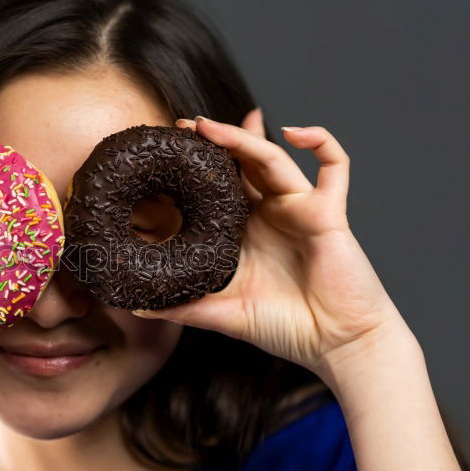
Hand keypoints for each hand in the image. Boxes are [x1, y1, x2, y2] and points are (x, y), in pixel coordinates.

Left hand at [133, 110, 410, 381]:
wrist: (335, 345)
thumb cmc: (285, 327)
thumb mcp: (222, 314)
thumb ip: (182, 307)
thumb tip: (134, 307)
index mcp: (245, 230)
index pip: (218, 186)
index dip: (197, 168)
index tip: (166, 153)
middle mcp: (271, 213)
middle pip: (242, 163)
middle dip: (215, 140)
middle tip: (182, 125)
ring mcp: (300, 208)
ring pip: (272, 158)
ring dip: (242, 136)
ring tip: (207, 126)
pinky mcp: (329, 212)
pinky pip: (335, 166)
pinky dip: (321, 141)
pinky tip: (293, 131)